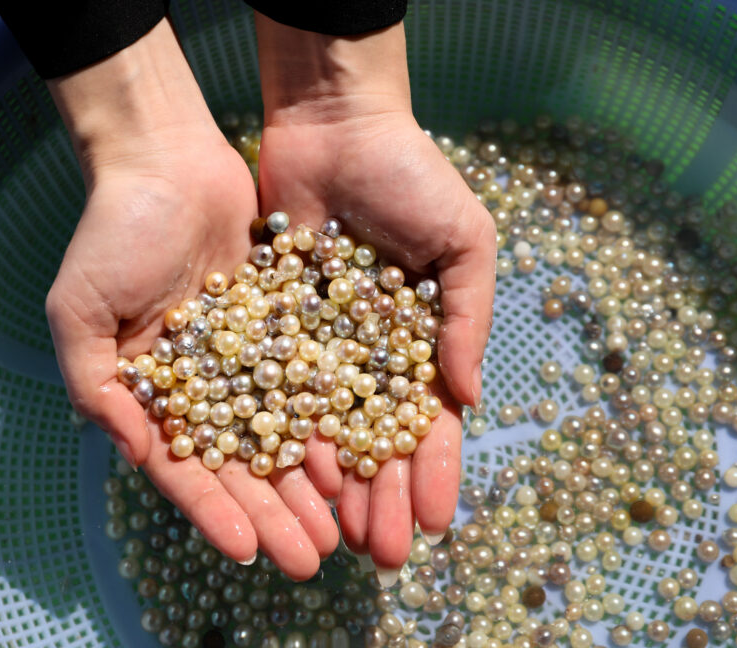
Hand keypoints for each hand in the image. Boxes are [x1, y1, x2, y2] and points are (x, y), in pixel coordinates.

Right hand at [44, 19, 338, 579]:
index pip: (185, 467)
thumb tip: (139, 455)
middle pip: (243, 463)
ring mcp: (246, 356)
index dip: (214, 511)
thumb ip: (97, 388)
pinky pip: (310, 379)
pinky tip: (356, 456)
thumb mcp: (79, 311)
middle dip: (274, 513)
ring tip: (343, 528)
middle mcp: (202, 383)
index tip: (248, 552)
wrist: (167, 156)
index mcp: (153, 391)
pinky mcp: (285, 324)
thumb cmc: (112, 232)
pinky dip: (329, 418)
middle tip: (311, 559)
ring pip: (283, 431)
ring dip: (309, 482)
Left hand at [255, 17, 495, 577]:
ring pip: (321, 427)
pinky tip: (283, 480)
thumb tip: (468, 399)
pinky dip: (278, 433)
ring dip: (330, 484)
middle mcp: (366, 353)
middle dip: (380, 496)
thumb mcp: (464, 239)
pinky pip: (272, 387)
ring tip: (333, 535)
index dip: (432, 471)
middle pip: (372, 438)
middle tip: (380, 553)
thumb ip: (467, 316)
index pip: (428, 421)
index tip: (435, 522)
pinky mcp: (268, 325)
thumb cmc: (411, 175)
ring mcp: (316, 344)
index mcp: (419, 339)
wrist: (333, 124)